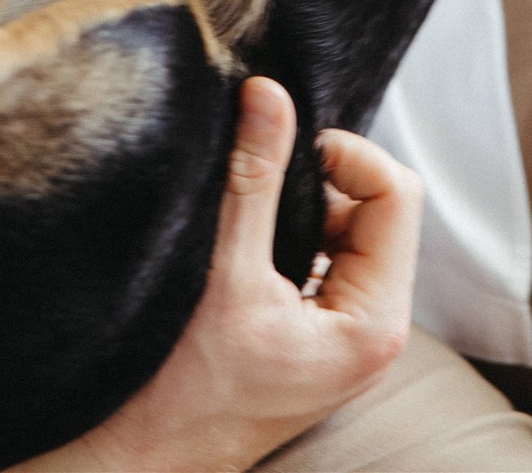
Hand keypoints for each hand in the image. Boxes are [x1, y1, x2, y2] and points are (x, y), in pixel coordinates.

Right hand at [16, 77, 420, 472]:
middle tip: (257, 180)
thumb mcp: (222, 272)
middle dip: (321, 180)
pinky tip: (244, 244)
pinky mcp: (318, 336)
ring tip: (246, 216)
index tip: (282, 151)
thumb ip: (253, 177)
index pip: (396, 193)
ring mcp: (347, 337)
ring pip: (347, 229)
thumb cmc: (179, 391)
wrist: (136, 461)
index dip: (343, 155)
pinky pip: (323, 256)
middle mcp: (375, 333)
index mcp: (374, 325)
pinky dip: (290, 233)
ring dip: (300, 205)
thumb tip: (270, 95)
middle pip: (378, 208)